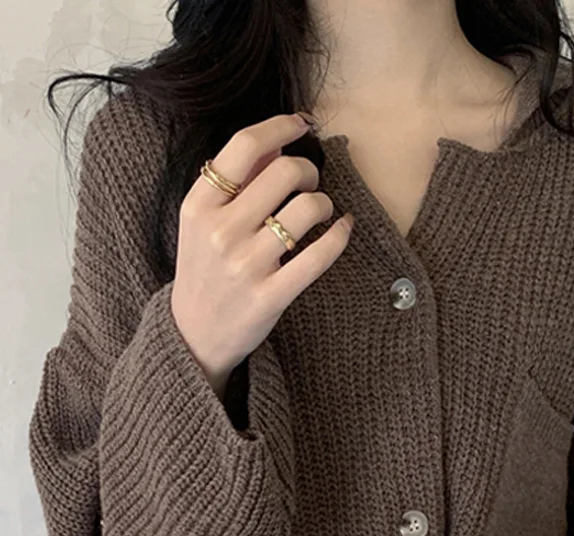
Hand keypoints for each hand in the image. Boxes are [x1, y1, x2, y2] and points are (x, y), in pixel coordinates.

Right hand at [171, 112, 353, 382]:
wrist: (194, 335)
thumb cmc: (204, 269)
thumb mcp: (202, 221)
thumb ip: (234, 182)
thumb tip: (276, 145)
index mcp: (199, 205)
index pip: (244, 146)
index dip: (281, 127)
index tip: (301, 125)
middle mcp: (220, 232)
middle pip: (284, 172)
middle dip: (308, 170)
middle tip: (309, 183)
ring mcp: (246, 266)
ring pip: (306, 209)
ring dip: (323, 204)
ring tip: (318, 213)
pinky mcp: (271, 296)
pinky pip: (319, 255)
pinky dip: (339, 235)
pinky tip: (342, 228)